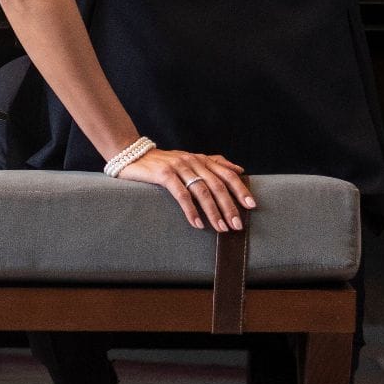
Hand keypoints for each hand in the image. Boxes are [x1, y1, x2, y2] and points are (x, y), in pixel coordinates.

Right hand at [120, 148, 253, 231]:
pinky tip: (197, 224)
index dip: (241, 190)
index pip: (227, 174)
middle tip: (237, 225)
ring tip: (221, 228)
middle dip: (229, 207)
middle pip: (218, 185)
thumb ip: (215, 163)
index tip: (251, 206)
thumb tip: (239, 169)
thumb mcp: (191, 159)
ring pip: (202, 192)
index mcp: (202, 159)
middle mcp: (193, 161)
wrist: (132, 154)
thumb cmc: (163, 162)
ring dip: (213, 212)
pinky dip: (191, 211)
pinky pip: (181, 195)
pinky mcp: (164, 174)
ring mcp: (179, 167)